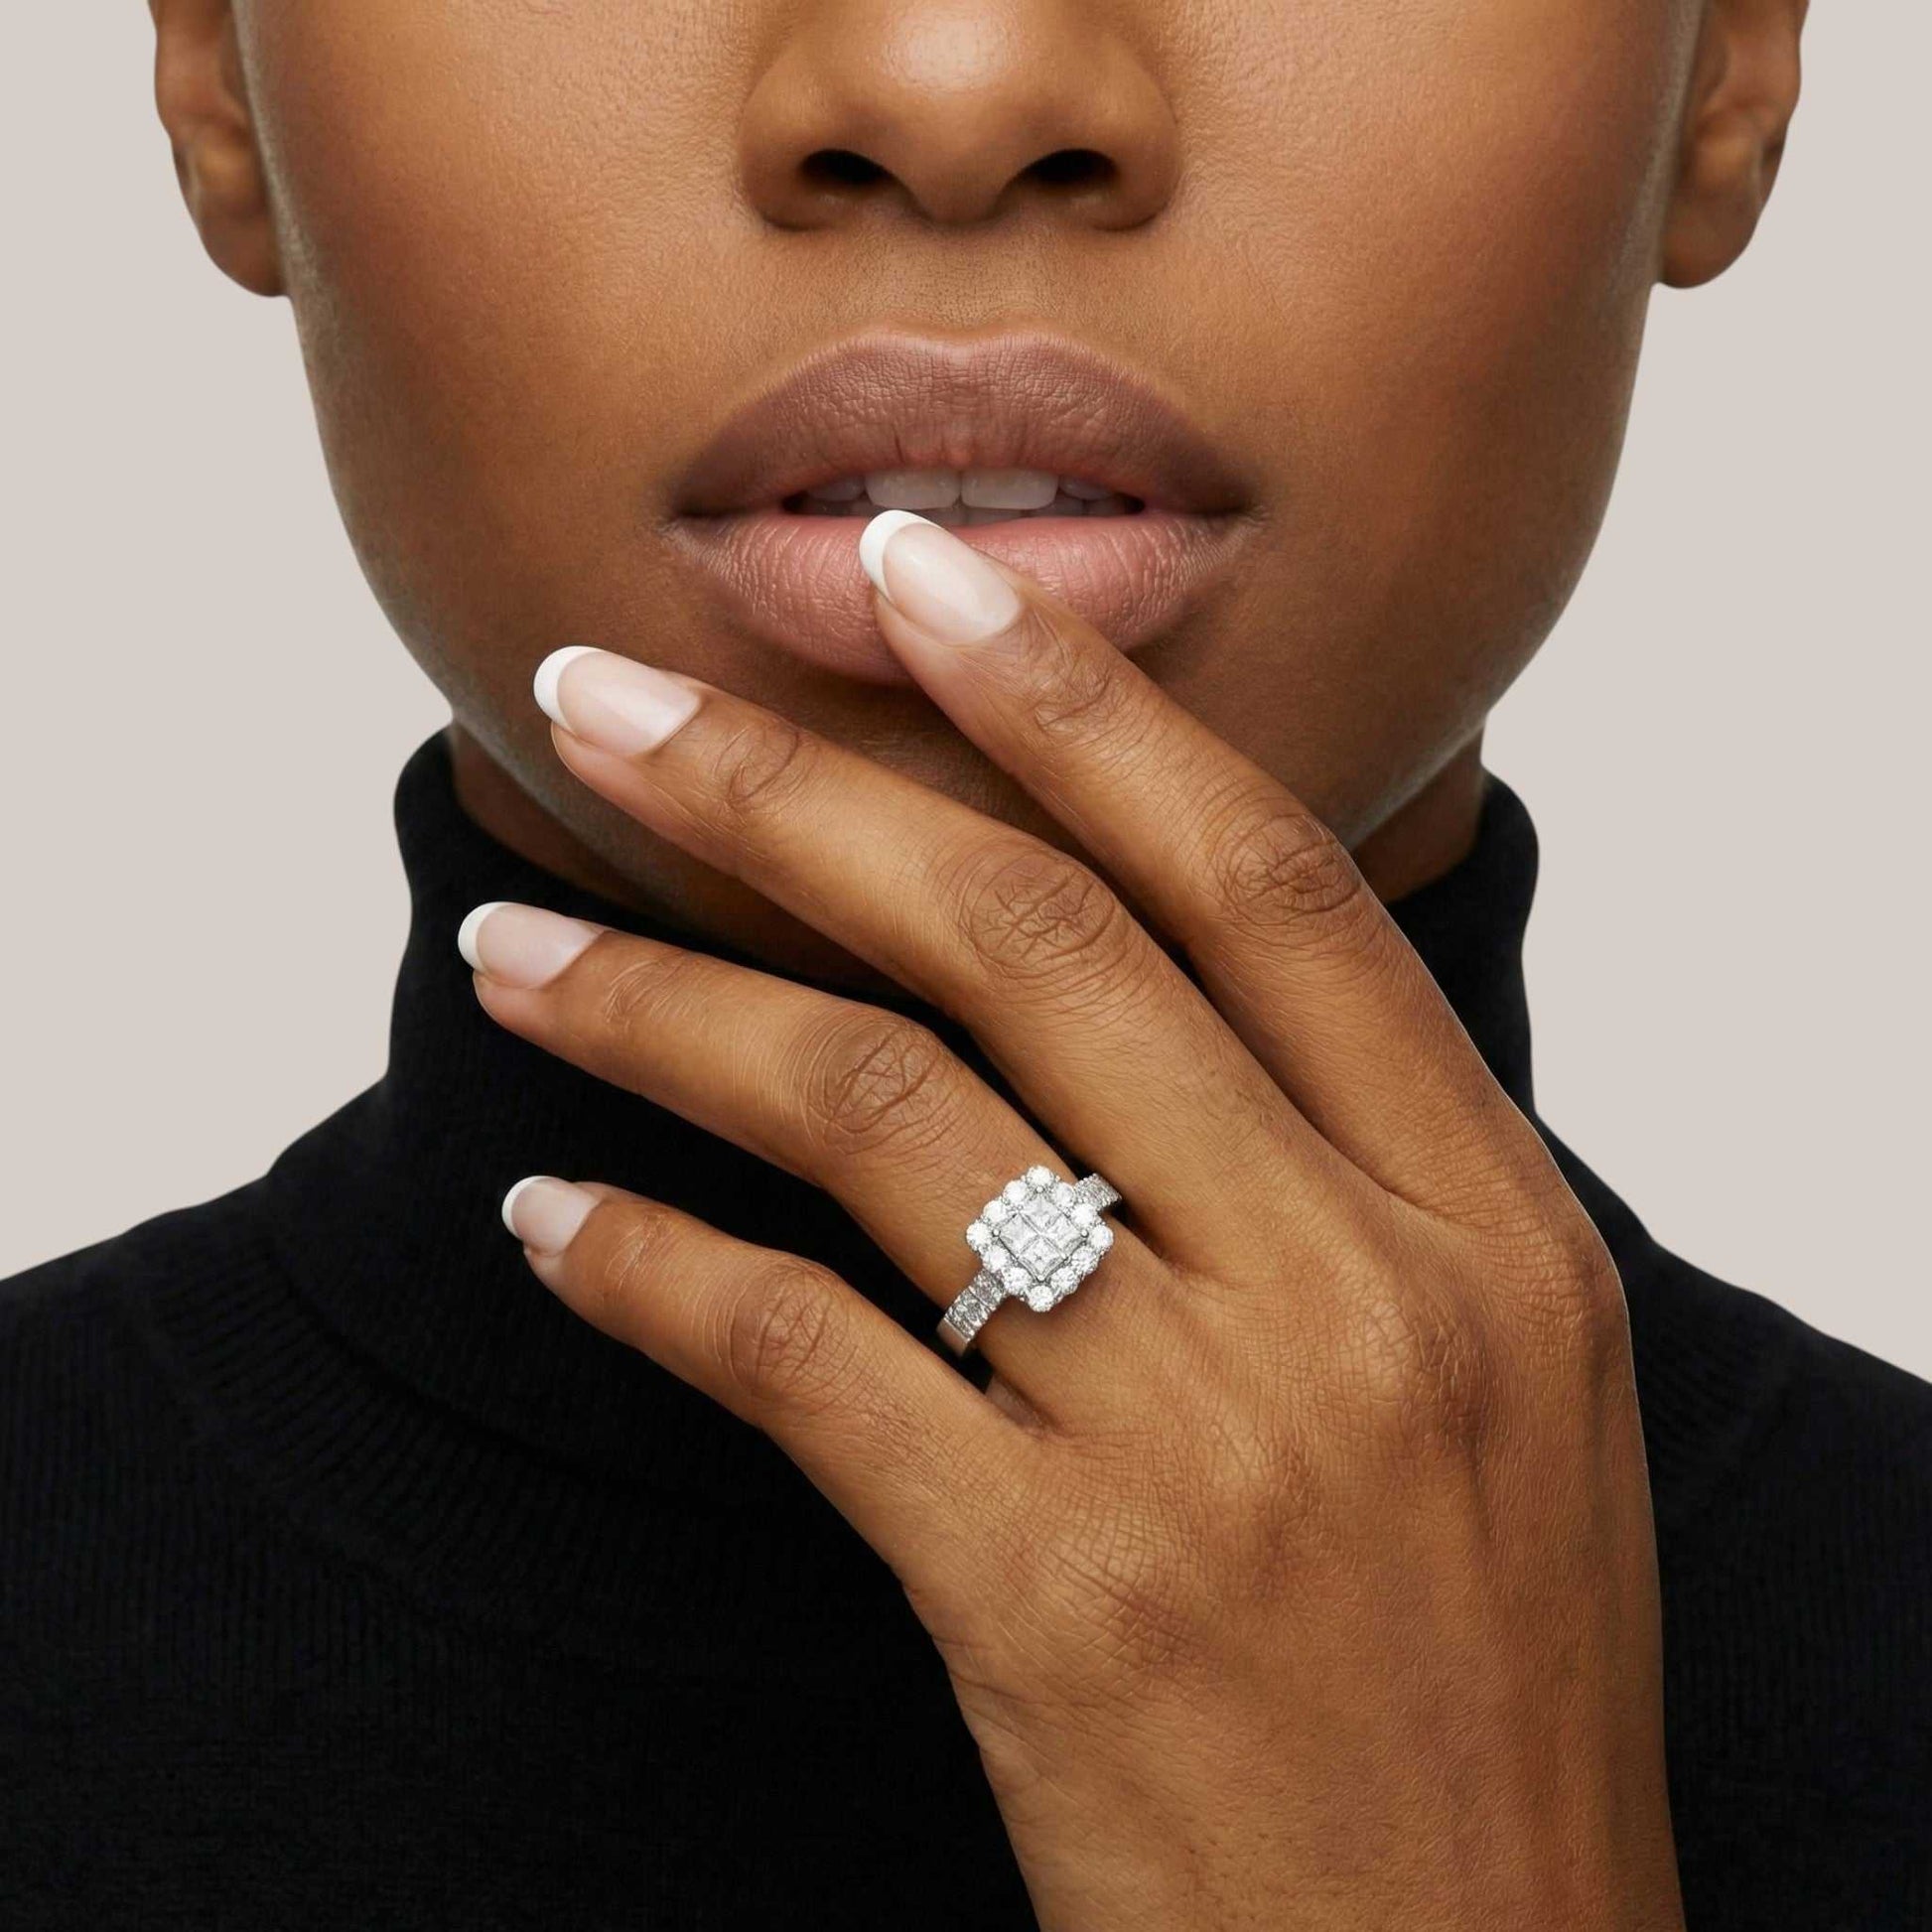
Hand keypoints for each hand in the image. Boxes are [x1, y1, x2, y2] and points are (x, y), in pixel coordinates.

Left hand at [460, 513, 1682, 1930]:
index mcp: (1489, 1219)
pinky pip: (805, 1356)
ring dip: (665, 1008)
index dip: (1075, 704)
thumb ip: (1351, 1176)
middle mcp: (1360, 1288)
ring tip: (515, 950)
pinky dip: (655, 1270)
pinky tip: (560, 1222)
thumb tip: (1150, 996)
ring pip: (885, 1114)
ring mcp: (1213, 1439)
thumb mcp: (1499, 1386)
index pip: (1259, 879)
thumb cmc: (1484, 1682)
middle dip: (794, 789)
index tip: (914, 575)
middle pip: (1038, 945)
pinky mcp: (1058, 1597)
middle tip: (610, 700)